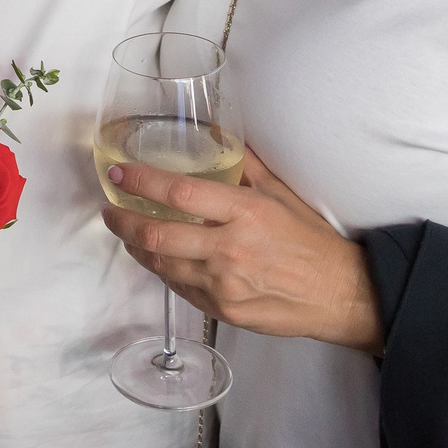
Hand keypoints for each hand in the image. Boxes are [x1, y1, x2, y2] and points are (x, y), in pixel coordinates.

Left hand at [100, 151, 383, 351]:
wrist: (339, 295)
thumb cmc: (312, 242)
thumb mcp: (281, 194)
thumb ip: (245, 167)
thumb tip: (217, 137)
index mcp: (245, 213)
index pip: (179, 192)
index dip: (140, 182)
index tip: (118, 174)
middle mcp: (230, 249)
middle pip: (156, 234)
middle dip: (121, 221)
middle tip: (109, 209)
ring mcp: (223, 284)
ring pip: (161, 264)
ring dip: (135, 247)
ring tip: (127, 232)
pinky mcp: (222, 310)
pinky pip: (178, 287)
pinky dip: (162, 269)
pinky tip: (157, 256)